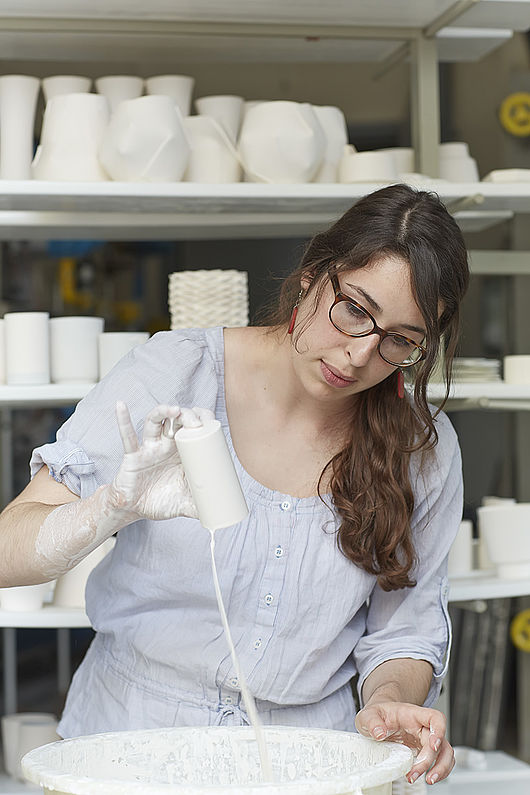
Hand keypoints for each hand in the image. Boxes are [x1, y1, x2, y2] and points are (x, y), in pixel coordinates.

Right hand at [108, 401, 214, 521]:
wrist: (136, 510)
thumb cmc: (161, 501)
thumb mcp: (185, 504)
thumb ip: (201, 507)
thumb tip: (221, 515)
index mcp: (183, 452)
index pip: (194, 427)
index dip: (202, 419)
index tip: (211, 420)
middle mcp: (167, 445)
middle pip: (177, 420)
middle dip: (187, 415)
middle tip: (196, 421)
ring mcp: (150, 448)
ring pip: (155, 422)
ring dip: (163, 412)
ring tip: (174, 410)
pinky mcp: (134, 455)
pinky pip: (128, 436)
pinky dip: (123, 420)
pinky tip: (121, 406)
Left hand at [355, 702, 453, 784]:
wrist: (379, 718)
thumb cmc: (378, 714)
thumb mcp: (368, 714)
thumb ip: (372, 721)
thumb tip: (379, 733)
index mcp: (412, 714)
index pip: (434, 717)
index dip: (439, 730)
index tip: (433, 746)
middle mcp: (423, 726)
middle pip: (440, 741)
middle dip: (432, 760)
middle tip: (417, 773)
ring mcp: (425, 739)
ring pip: (445, 752)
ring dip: (441, 768)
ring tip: (428, 780)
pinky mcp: (423, 751)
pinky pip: (440, 760)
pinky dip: (438, 771)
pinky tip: (426, 777)